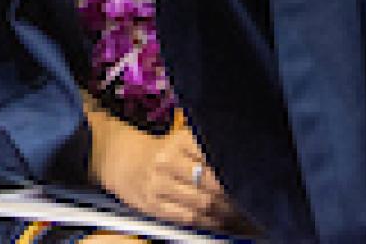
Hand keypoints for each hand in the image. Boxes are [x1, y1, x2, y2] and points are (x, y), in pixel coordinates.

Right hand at [93, 113, 238, 231]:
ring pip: (200, 204)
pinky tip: (215, 221)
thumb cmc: (161, 151)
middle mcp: (165, 161)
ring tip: (233, 214)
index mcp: (176, 141)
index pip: (212, 156)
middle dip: (230, 197)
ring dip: (221, 213)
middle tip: (245, 203)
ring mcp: (157, 184)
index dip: (231, 172)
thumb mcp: (179, 142)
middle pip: (209, 184)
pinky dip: (205, 223)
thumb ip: (204, 151)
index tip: (245, 180)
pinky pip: (185, 218)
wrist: (121, 159)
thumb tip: (239, 169)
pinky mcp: (152, 205)